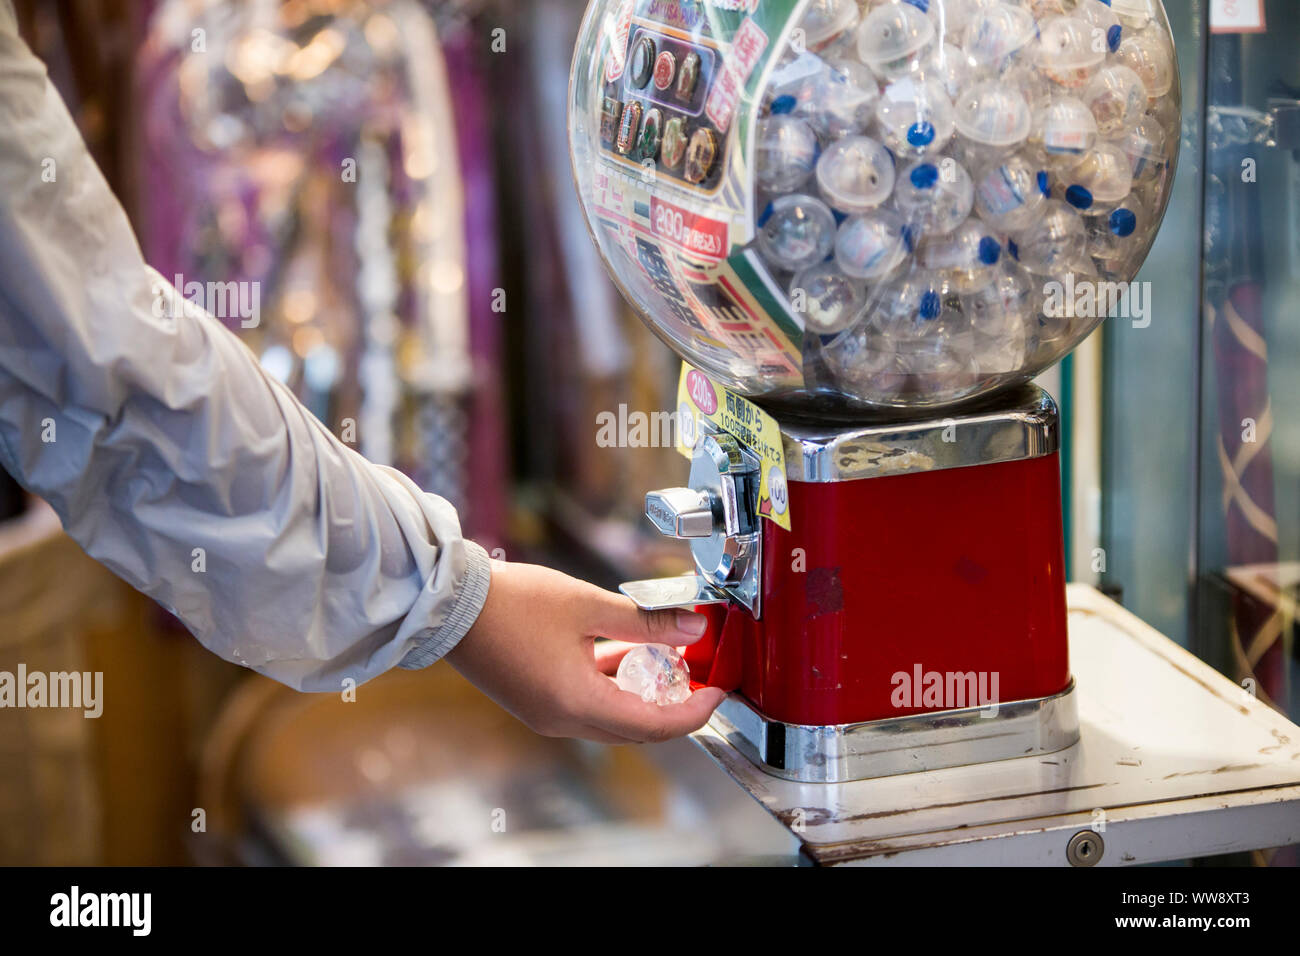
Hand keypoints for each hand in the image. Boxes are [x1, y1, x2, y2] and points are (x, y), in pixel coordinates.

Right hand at [445, 560, 725, 742]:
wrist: (449, 604)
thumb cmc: (512, 602)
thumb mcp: (587, 605)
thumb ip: (645, 621)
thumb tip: (694, 626)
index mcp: (578, 703)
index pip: (655, 725)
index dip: (695, 712)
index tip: (718, 691)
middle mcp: (563, 719)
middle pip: (637, 727)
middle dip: (674, 703)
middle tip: (698, 672)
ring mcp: (547, 714)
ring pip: (613, 716)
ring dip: (643, 691)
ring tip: (667, 653)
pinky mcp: (537, 701)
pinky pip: (589, 704)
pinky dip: (614, 684)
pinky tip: (625, 650)